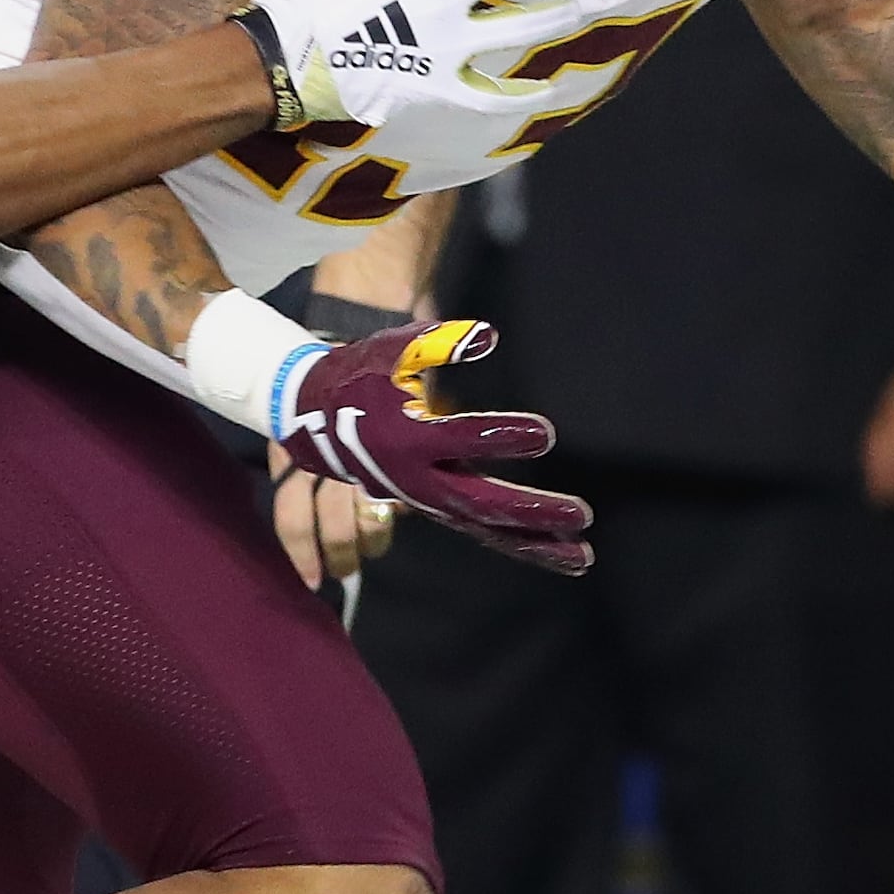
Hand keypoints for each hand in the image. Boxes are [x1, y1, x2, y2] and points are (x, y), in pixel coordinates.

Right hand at [277, 320, 591, 573]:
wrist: (312, 414)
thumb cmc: (359, 375)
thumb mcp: (392, 350)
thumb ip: (439, 343)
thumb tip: (488, 336)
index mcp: (406, 438)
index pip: (463, 439)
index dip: (504, 436)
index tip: (545, 432)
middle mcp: (417, 479)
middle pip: (482, 502)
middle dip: (532, 510)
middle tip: (580, 514)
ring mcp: (427, 499)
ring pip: (485, 529)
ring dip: (533, 545)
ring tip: (581, 558)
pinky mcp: (436, 505)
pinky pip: (480, 531)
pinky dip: (517, 545)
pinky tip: (556, 553)